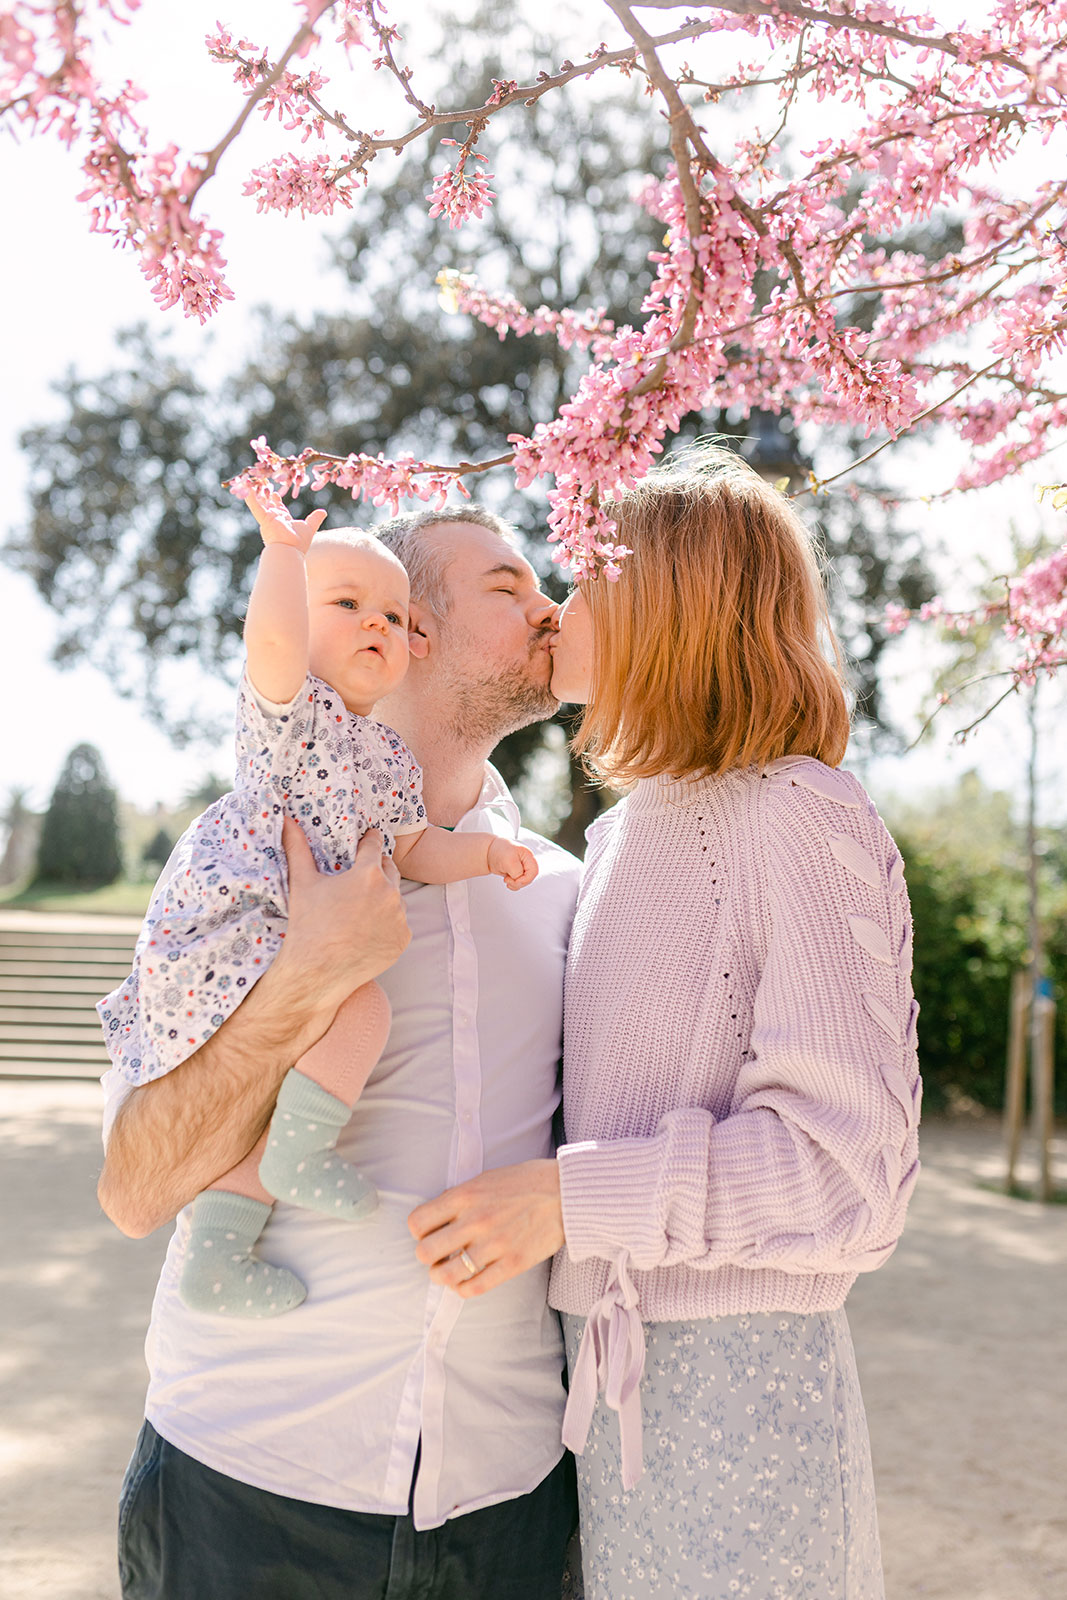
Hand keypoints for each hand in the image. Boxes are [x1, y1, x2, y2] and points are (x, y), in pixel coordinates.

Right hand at [245, 488, 326, 553]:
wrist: (291, 551)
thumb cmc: (299, 543)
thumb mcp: (309, 527)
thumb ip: (315, 519)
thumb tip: (323, 512)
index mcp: (282, 520)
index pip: (278, 508)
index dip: (275, 500)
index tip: (274, 492)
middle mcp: (273, 519)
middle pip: (267, 504)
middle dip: (264, 494)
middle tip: (261, 483)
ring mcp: (268, 519)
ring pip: (260, 503)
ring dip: (255, 492)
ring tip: (249, 481)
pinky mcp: (264, 519)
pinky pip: (256, 507)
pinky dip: (251, 498)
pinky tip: (246, 489)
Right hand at [277, 820, 409, 1012]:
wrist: (317, 972)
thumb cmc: (308, 925)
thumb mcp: (302, 883)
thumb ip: (298, 848)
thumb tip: (286, 820)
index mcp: (368, 873)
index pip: (375, 845)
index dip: (368, 841)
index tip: (365, 841)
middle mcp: (390, 892)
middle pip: (389, 869)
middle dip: (377, 869)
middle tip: (359, 877)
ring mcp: (399, 917)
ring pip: (395, 897)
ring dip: (383, 896)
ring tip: (361, 907)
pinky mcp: (402, 939)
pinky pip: (399, 923)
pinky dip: (387, 923)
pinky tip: (367, 929)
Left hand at [408, 1159, 563, 1297]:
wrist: (566, 1193)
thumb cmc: (527, 1182)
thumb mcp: (485, 1178)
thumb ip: (460, 1197)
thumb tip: (438, 1216)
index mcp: (465, 1196)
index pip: (418, 1223)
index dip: (418, 1232)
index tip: (427, 1233)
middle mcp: (475, 1221)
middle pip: (426, 1252)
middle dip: (427, 1256)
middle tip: (436, 1255)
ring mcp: (494, 1245)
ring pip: (447, 1275)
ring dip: (441, 1277)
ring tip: (446, 1272)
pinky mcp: (512, 1264)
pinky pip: (476, 1288)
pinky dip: (463, 1290)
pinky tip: (465, 1283)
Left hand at [486, 836, 538, 889]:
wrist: (488, 852)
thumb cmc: (498, 851)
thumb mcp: (509, 861)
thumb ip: (517, 872)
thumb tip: (518, 879)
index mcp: (528, 856)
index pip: (534, 871)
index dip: (526, 879)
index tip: (515, 880)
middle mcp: (526, 862)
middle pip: (529, 878)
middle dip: (519, 882)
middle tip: (508, 880)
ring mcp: (521, 868)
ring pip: (524, 881)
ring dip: (515, 884)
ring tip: (506, 879)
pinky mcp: (516, 873)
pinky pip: (518, 882)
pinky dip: (513, 884)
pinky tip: (507, 881)